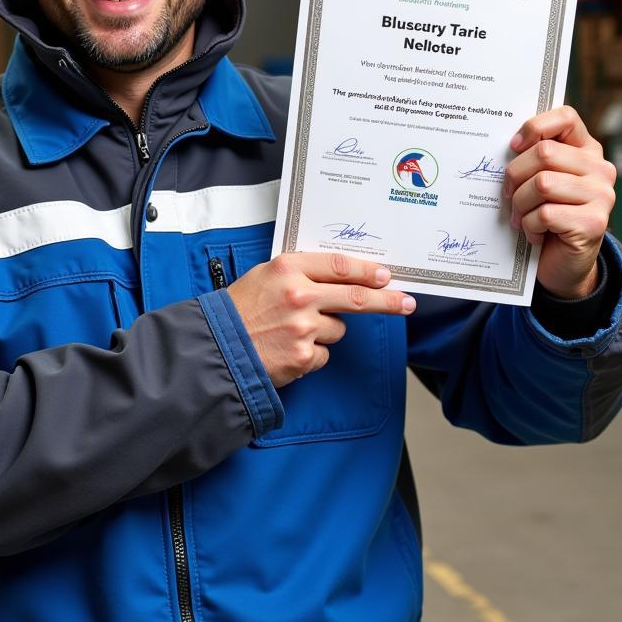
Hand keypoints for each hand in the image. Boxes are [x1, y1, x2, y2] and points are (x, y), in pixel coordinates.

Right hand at [226, 252, 414, 387]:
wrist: (215, 348)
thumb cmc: (237, 311)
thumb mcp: (263, 277)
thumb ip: (299, 273)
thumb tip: (340, 276)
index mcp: (287, 268)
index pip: (339, 265)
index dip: (367, 271)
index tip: (385, 275)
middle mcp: (299, 295)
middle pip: (356, 297)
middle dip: (387, 300)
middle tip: (406, 302)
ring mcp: (304, 327)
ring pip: (337, 329)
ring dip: (324, 331)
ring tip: (292, 332)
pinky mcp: (304, 356)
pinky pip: (324, 354)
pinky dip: (311, 354)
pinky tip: (288, 350)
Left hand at [503, 105, 616, 298]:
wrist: (563, 263)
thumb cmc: (546, 215)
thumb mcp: (539, 181)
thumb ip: (533, 159)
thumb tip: (508, 144)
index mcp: (587, 151)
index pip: (566, 117)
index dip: (534, 127)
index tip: (513, 146)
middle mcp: (600, 169)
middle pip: (544, 153)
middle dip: (515, 176)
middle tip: (508, 196)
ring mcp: (602, 196)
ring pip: (542, 184)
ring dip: (520, 205)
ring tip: (522, 218)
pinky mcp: (594, 223)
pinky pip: (544, 215)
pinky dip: (529, 227)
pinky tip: (535, 235)